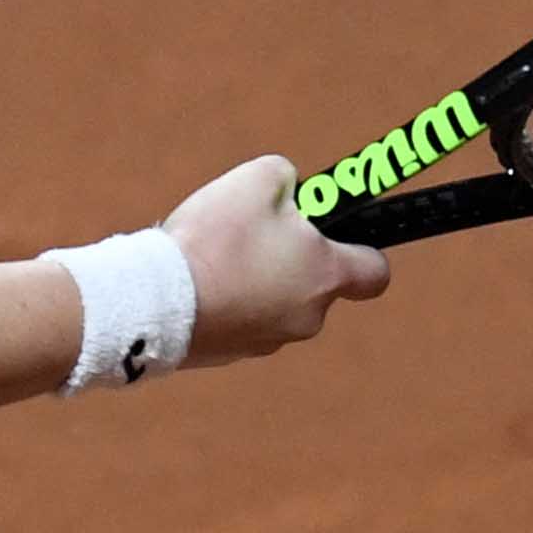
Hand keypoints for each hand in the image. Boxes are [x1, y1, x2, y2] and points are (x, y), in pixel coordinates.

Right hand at [161, 154, 390, 368]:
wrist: (157, 300)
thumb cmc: (216, 239)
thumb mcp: (257, 179)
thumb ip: (286, 178)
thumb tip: (289, 188)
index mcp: (325, 276)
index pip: (375, 273)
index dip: (363, 249)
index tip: (339, 234)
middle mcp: (307, 317)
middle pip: (314, 283)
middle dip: (290, 256)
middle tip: (254, 231)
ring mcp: (268, 341)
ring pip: (273, 301)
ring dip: (253, 279)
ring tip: (215, 254)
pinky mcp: (230, 355)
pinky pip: (238, 319)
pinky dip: (224, 301)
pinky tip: (196, 280)